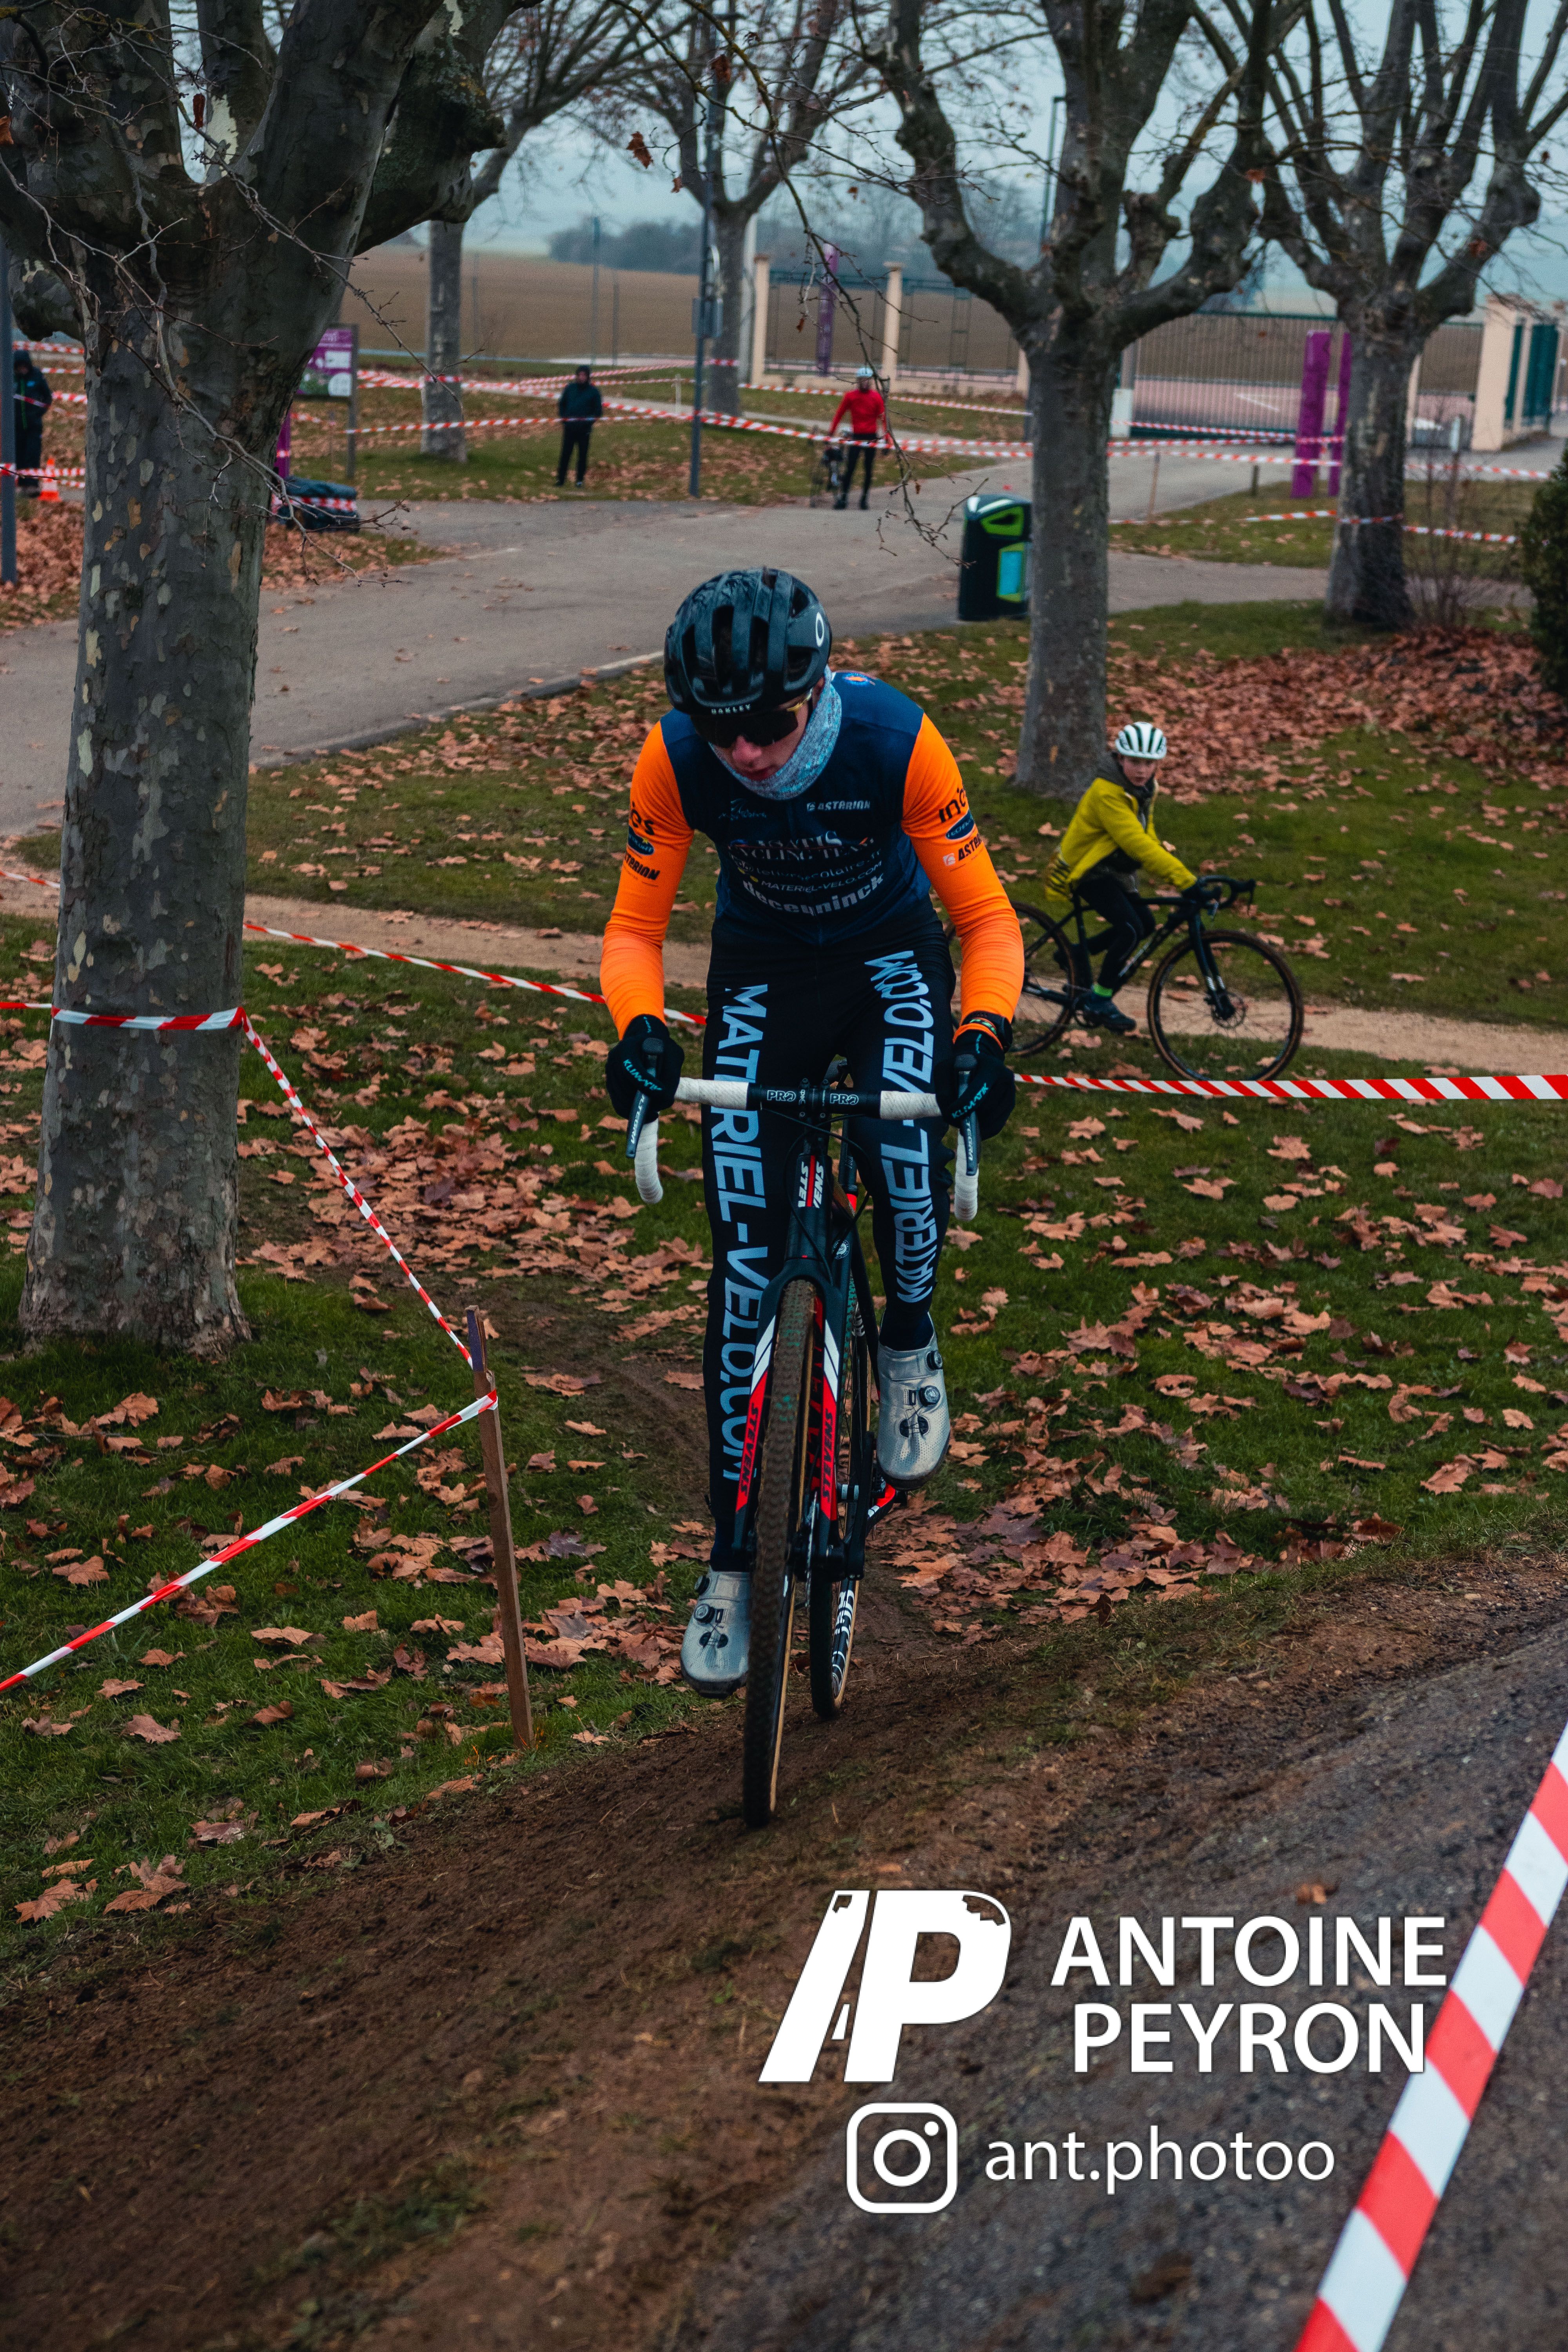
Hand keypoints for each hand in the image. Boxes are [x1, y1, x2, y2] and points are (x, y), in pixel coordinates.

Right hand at [606, 1015, 683, 1117]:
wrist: (645, 1040)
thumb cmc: (662, 1049)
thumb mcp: (673, 1054)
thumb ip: (671, 1074)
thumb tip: (665, 1099)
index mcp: (629, 1047)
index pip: (633, 1069)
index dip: (646, 1083)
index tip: (662, 1094)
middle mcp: (615, 1057)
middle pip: (624, 1087)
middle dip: (641, 1102)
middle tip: (656, 1112)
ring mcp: (610, 1069)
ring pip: (620, 1097)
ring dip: (635, 1108)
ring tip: (651, 1114)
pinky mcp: (610, 1081)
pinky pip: (617, 1100)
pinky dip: (629, 1109)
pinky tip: (642, 1113)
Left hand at [940, 1016, 1015, 1140]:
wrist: (977, 1064)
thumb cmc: (959, 1068)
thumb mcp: (945, 1071)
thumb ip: (943, 1091)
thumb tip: (950, 1114)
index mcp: (991, 1067)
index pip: (977, 1092)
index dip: (962, 1107)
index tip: (949, 1115)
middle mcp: (1005, 1078)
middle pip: (986, 1109)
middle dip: (968, 1117)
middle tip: (953, 1118)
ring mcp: (1011, 1092)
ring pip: (992, 1119)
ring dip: (976, 1125)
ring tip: (963, 1121)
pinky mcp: (1010, 1104)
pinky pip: (997, 1125)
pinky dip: (984, 1130)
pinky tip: (973, 1128)